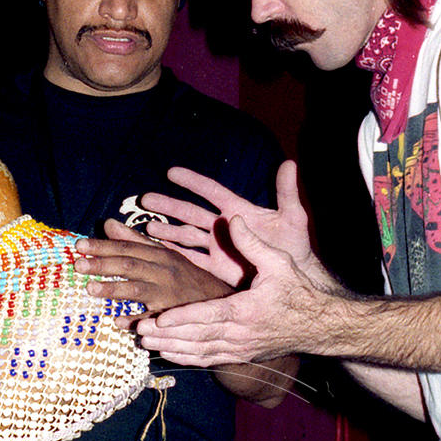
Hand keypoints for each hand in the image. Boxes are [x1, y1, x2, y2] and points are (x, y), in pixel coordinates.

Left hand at [74, 223, 234, 313]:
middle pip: (129, 265)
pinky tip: (118, 322)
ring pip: (137, 289)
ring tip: (90, 289)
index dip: (102, 246)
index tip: (79, 245)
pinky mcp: (171, 315)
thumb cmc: (186, 278)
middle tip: (78, 264)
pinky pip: (151, 318)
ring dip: (113, 289)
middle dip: (102, 264)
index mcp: (159, 255)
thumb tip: (109, 225)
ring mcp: (167, 294)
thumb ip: (135, 241)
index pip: (126, 248)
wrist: (219, 302)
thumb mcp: (163, 255)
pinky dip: (135, 321)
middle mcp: (163, 271)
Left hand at [138, 213, 338, 365]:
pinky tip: (167, 354)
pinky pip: (208, 359)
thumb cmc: (298, 293)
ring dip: (171, 347)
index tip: (159, 318)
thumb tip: (234, 218)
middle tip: (139, 331)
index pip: (208, 315)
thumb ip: (253, 243)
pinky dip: (185, 358)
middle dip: (166, 335)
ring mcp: (238, 348)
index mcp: (245, 311)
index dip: (182, 318)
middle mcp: (239, 334)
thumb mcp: (279, 263)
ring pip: (198, 352)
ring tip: (145, 343)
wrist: (318, 327)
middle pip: (195, 337)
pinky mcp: (239, 355)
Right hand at [140, 160, 321, 285]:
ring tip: (147, 227)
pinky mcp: (216, 266)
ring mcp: (218, 246)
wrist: (292, 277)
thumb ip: (286, 192)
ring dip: (167, 230)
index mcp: (238, 210)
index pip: (211, 191)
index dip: (193, 182)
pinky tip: (159, 249)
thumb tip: (289, 163)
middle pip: (190, 212)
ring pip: (186, 235)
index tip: (172, 173)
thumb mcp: (293, 217)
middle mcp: (224, 226)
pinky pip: (191, 258)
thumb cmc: (295, 246)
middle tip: (146, 198)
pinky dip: (175, 253)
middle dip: (169, 205)